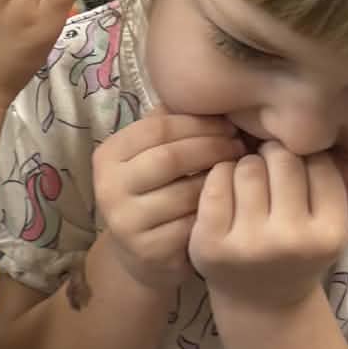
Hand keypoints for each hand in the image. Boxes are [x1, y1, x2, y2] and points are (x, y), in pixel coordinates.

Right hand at [94, 112, 244, 291]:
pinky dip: (215, 211)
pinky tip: (230, 202)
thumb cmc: (154, 192)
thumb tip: (204, 93)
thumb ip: (168, 126)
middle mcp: (108, 188)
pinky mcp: (149, 251)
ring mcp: (126, 222)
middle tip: (239, 147)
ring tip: (239, 171)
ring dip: (219, 180)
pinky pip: (193, 224)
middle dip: (212, 148)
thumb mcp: (151, 156)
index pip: (157, 128)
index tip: (228, 125)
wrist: (142, 254)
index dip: (197, 124)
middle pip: (170, 158)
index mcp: (107, 156)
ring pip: (185, 192)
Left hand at [190, 143, 347, 308]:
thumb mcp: (341, 223)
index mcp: (330, 233)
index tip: (299, 173)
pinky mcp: (210, 243)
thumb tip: (341, 135)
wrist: (262, 303)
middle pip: (282, 159)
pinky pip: (216, 181)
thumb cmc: (302, 251)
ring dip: (247, 166)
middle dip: (275, 158)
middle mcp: (291, 241)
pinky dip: (220, 176)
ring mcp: (248, 244)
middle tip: (271, 173)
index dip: (306, 159)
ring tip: (251, 186)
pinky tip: (228, 193)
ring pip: (247, 166)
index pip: (320, 162)